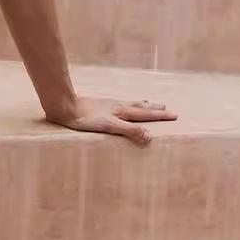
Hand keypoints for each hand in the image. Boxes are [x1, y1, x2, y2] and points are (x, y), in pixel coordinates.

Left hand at [45, 95, 176, 145]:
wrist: (65, 106)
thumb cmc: (86, 119)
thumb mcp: (110, 127)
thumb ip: (129, 131)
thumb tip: (151, 137)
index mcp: (122, 111)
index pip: (145, 114)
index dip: (160, 115)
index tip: (174, 115)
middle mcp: (117, 106)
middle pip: (139, 106)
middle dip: (153, 108)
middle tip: (165, 106)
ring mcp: (108, 105)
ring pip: (129, 103)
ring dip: (141, 104)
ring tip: (147, 103)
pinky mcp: (98, 106)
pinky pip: (119, 104)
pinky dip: (127, 104)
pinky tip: (119, 106)